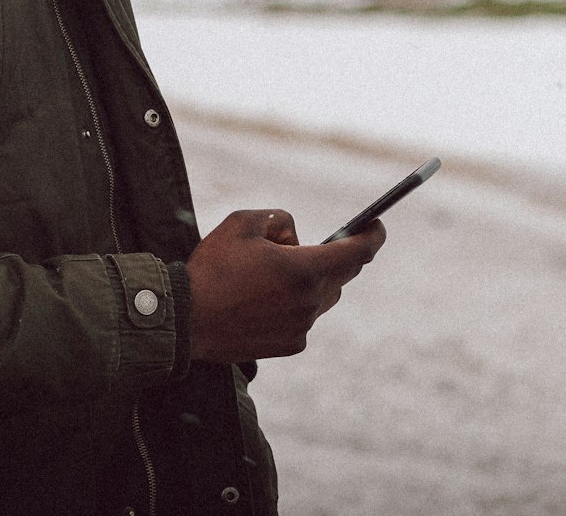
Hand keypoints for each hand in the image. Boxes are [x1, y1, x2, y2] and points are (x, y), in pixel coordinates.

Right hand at [185, 209, 384, 361]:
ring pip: (322, 296)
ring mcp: (302, 328)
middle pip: (342, 275)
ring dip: (312, 280)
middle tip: (316, 243)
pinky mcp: (291, 346)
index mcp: (304, 270)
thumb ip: (278, 219)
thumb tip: (294, 236)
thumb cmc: (213, 267)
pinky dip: (295, 303)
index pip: (357, 253)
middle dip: (336, 255)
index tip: (378, 226)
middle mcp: (310, 302)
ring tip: (273, 271)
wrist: (187, 319)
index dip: (372, 236)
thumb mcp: (242, 223)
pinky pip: (305, 317)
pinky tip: (262, 298)